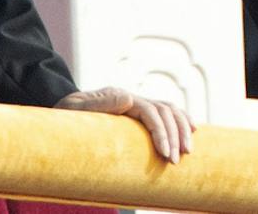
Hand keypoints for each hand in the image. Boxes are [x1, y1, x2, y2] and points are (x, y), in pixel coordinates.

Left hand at [57, 86, 194, 162]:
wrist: (64, 110)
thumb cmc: (67, 113)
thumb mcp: (75, 108)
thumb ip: (99, 103)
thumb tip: (128, 99)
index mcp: (120, 96)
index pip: (150, 111)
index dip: (161, 132)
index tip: (165, 154)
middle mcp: (133, 97)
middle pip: (165, 111)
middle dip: (175, 135)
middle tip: (176, 161)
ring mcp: (138, 103)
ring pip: (171, 110)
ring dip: (183, 128)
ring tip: (188, 151)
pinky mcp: (140, 112)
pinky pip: (168, 112)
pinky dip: (182, 120)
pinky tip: (192, 131)